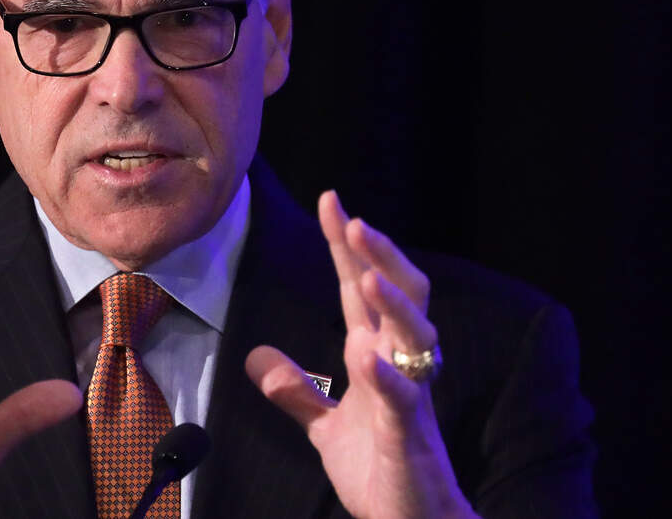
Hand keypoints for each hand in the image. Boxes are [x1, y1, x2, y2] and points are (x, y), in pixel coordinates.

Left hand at [246, 191, 476, 518]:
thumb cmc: (382, 470)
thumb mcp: (326, 429)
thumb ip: (297, 392)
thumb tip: (256, 357)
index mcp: (376, 357)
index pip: (359, 289)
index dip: (345, 246)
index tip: (331, 200)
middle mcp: (399, 365)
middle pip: (401, 295)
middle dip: (379, 256)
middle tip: (354, 221)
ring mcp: (409, 397)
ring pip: (415, 337)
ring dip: (391, 305)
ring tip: (365, 277)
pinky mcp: (410, 435)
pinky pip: (403, 399)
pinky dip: (386, 376)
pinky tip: (366, 355)